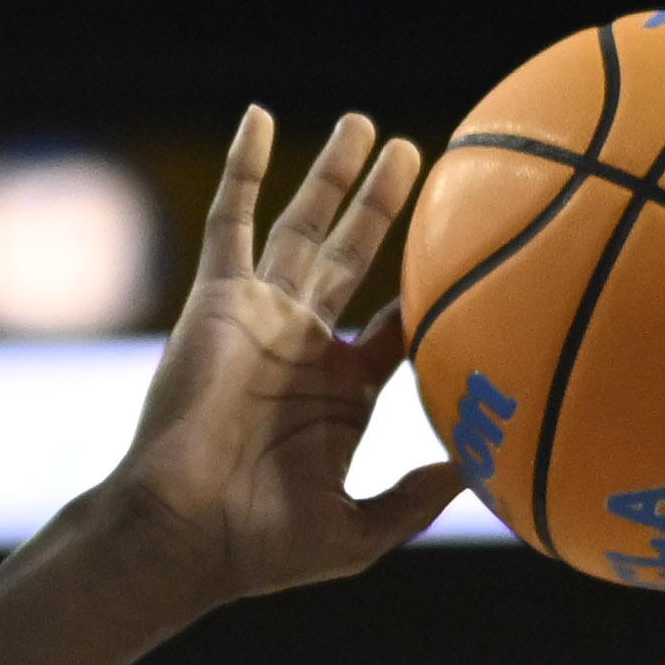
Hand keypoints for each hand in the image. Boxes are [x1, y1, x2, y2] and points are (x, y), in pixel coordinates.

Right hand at [98, 108, 460, 604]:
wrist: (182, 531)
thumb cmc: (262, 547)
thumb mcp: (361, 532)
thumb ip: (419, 498)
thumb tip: (482, 469)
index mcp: (342, 393)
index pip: (394, 325)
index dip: (427, 289)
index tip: (465, 248)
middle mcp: (303, 346)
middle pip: (353, 256)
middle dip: (383, 206)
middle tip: (417, 152)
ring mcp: (260, 317)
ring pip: (302, 227)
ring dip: (332, 174)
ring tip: (365, 124)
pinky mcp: (218, 301)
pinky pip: (232, 220)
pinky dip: (244, 167)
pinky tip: (260, 117)